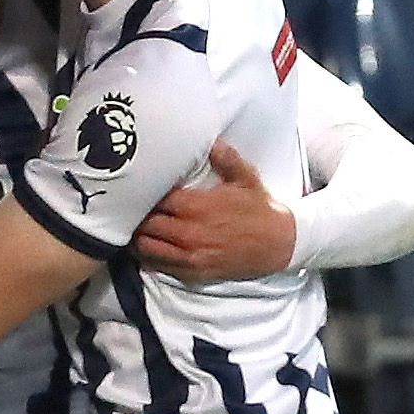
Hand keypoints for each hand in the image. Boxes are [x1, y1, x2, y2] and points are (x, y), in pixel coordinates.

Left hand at [131, 142, 294, 281]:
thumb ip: (225, 157)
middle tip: (135, 206)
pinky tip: (148, 245)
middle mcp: (188, 233)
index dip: (145, 192)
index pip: (154, 198)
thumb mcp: (246, 177)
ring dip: (139, 235)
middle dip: (138, 214)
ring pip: (145, 246)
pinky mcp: (192, 272)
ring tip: (137, 225)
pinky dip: (148, 255)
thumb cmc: (259, 209)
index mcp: (196, 206)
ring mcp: (189, 255)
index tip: (142, 186)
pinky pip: (159, 265)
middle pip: (145, 223)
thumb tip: (210, 141)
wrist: (278, 244)